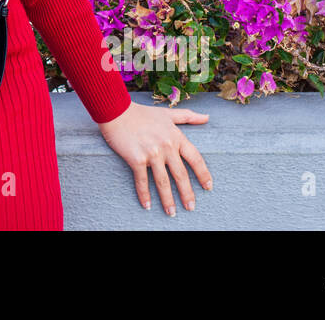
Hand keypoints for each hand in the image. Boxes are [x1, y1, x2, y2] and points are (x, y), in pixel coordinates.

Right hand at [98, 101, 211, 215]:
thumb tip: (207, 117)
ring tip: (171, 212)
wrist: (116, 110)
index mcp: (176, 137)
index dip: (203, 174)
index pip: (195, 159)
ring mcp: (152, 154)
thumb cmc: (141, 113)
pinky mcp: (136, 159)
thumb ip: (188, 117)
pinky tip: (147, 205)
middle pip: (181, 175)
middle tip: (191, 207)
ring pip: (163, 182)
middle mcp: (166, 147)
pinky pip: (142, 181)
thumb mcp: (167, 114)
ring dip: (168, 200)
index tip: (208, 187)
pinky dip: (144, 194)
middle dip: (187, 193)